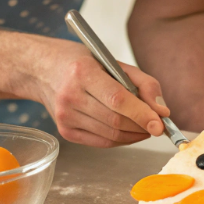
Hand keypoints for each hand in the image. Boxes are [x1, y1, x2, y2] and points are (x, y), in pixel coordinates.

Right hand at [38, 42, 168, 147]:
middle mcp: (70, 96)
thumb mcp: (113, 62)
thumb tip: (162, 110)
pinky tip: (129, 131)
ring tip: (145, 126)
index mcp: (82, 72)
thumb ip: (143, 83)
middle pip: (115, 120)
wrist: (41, 70)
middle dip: (142, 126)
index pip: (118, 99)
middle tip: (157, 124)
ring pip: (110, 135)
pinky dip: (120, 139)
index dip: (142, 114)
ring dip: (134, 135)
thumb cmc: (80, 62)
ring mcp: (64, 117)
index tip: (160, 124)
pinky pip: (101, 142)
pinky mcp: (65, 132)